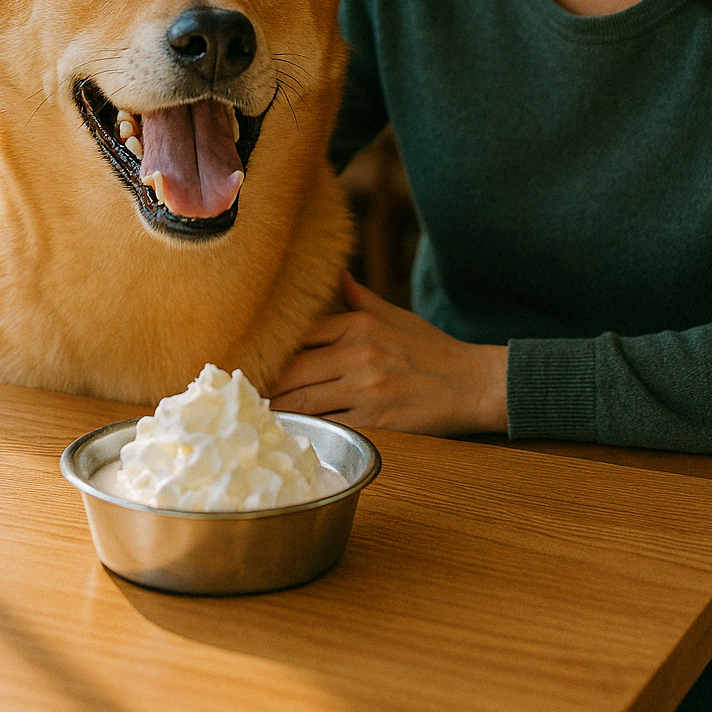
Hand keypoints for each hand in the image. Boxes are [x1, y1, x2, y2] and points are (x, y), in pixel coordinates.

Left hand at [269, 271, 507, 434]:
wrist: (474, 383)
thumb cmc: (434, 350)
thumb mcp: (398, 317)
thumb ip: (362, 300)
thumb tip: (339, 276)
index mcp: (360, 325)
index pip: (300, 334)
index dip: (269, 349)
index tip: (246, 359)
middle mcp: (360, 353)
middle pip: (293, 369)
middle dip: (262, 384)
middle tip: (236, 395)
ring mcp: (367, 388)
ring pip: (304, 401)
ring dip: (276, 410)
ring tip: (250, 416)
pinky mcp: (378, 421)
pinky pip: (329, 426)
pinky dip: (305, 431)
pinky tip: (287, 435)